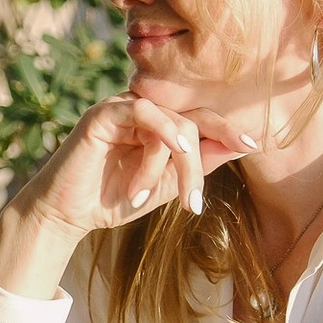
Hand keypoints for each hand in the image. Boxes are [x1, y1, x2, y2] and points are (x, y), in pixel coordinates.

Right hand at [20, 94, 256, 232]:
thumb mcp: (166, 186)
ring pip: (172, 122)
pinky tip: (173, 152)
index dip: (227, 129)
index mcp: (159, 124)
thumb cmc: (114, 201)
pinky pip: (144, 111)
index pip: (200, 119)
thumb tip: (237, 147)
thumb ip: (197, 165)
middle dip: (199, 164)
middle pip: (192, 121)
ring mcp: (123, 107)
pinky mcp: (104, 112)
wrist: (68, 215)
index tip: (254, 145)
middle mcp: (143, 110)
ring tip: (159, 202)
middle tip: (194, 203)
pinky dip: (161, 133)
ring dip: (173, 167)